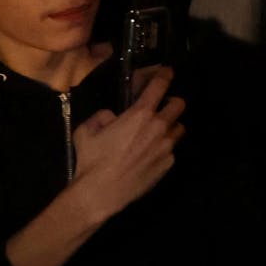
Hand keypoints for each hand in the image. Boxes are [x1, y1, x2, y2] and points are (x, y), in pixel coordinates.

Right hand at [67, 70, 184, 224]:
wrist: (100, 193)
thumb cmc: (92, 160)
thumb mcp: (86, 131)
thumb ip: (101, 117)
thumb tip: (111, 117)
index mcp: (140, 114)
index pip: (160, 86)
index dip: (165, 75)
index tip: (167, 72)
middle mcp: (159, 127)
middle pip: (179, 105)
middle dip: (172, 102)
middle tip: (161, 108)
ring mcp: (167, 146)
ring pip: (179, 128)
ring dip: (170, 127)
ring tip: (157, 133)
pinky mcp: (169, 163)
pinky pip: (171, 150)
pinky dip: (164, 149)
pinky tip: (150, 156)